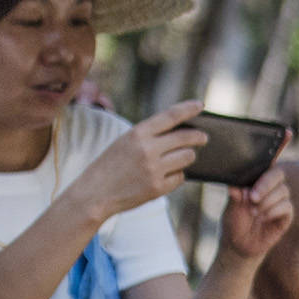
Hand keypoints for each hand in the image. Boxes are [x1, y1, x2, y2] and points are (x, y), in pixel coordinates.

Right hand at [71, 100, 207, 223]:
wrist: (94, 193)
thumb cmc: (111, 165)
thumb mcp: (125, 142)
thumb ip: (149, 136)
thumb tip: (181, 135)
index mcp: (138, 133)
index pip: (170, 116)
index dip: (188, 109)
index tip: (200, 105)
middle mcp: (148, 149)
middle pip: (186, 138)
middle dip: (199, 137)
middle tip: (204, 137)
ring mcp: (154, 169)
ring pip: (187, 157)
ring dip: (187, 156)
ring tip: (181, 157)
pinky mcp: (158, 187)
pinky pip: (180, 177)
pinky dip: (176, 175)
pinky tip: (166, 175)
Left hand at [218, 164, 293, 264]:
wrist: (239, 246)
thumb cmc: (234, 224)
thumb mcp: (231, 209)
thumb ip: (234, 197)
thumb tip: (233, 187)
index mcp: (256, 182)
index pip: (265, 167)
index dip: (262, 172)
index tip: (251, 185)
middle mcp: (270, 189)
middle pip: (278, 175)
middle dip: (266, 185)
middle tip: (252, 198)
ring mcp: (279, 202)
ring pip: (284, 191)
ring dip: (268, 201)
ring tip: (253, 212)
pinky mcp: (286, 216)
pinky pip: (288, 207)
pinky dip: (274, 211)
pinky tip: (264, 218)